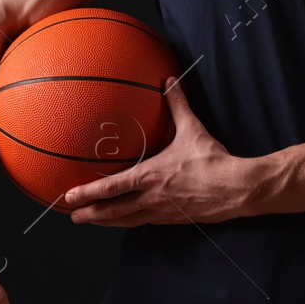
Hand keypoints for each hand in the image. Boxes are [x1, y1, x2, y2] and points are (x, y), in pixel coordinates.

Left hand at [63, 76, 255, 226]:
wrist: (236, 188)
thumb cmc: (212, 161)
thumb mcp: (192, 130)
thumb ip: (177, 105)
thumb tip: (169, 81)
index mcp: (150, 176)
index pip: (111, 188)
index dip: (88, 193)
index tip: (69, 197)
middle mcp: (151, 197)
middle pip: (113, 211)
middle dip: (90, 214)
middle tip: (72, 216)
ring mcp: (162, 212)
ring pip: (127, 221)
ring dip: (106, 222)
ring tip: (91, 221)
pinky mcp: (173, 219)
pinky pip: (145, 221)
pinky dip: (130, 222)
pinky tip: (126, 220)